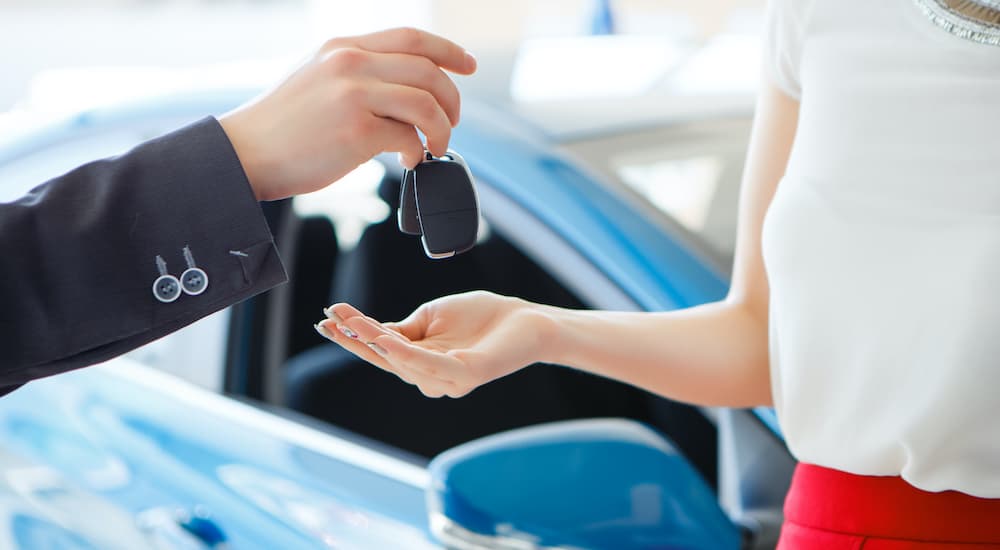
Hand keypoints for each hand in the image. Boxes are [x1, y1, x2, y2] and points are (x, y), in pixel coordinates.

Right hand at [218, 27, 476, 200]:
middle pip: (428, 70)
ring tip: (435, 146)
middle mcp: (350, 63)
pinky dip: (418, 151)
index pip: (411, 37)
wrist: (245, 154)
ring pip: (427, 103)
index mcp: (343, 47)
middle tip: (451, 123)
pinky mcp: (357, 130)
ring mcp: (354, 95)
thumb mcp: (316, 78)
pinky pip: (409, 136)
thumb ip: (356, 75)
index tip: (468, 65)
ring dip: (442, 128)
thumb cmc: (282, 127)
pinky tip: (409, 160)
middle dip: (451, 99)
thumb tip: (405, 92)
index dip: (448, 51)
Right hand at [315, 291, 546, 397]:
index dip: (354, 336)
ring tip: (352, 323)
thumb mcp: (431, 316)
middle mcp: (431, 377)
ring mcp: (448, 380)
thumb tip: (373, 331)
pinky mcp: (466, 375)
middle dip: (355, 339)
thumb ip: (403, 329)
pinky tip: (385, 340)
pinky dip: (405, 354)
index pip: (380, 350)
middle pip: (385, 359)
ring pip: (402, 363)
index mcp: (421, 362)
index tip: (327, 317)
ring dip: (375, 342)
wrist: (525, 319)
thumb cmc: (481, 317)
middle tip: (329, 319)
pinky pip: (430, 366)